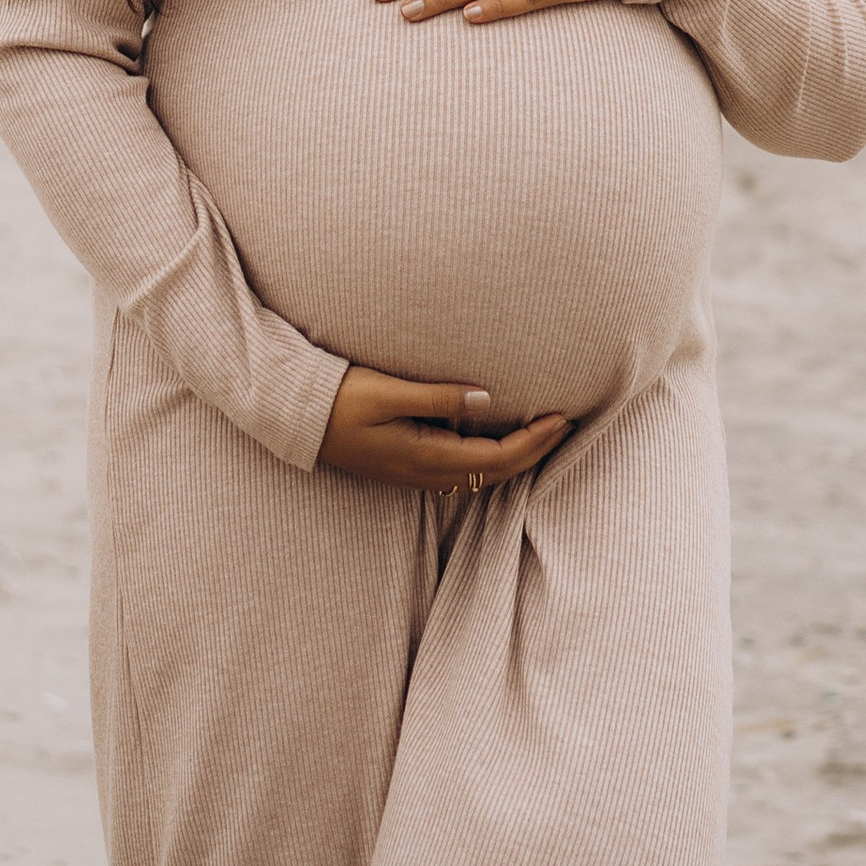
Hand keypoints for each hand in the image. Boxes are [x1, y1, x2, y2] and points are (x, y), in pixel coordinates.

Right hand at [316, 366, 573, 487]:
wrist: (298, 421)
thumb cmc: (341, 400)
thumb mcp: (390, 392)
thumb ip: (439, 398)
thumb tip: (487, 398)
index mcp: (427, 457)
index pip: (498, 458)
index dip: (535, 441)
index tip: (563, 418)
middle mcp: (426, 474)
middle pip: (496, 472)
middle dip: (536, 451)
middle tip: (567, 424)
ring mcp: (417, 473)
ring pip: (481, 473)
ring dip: (516, 455)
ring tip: (542, 429)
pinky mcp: (409, 464)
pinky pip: (463, 467)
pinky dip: (491, 455)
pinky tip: (498, 433)